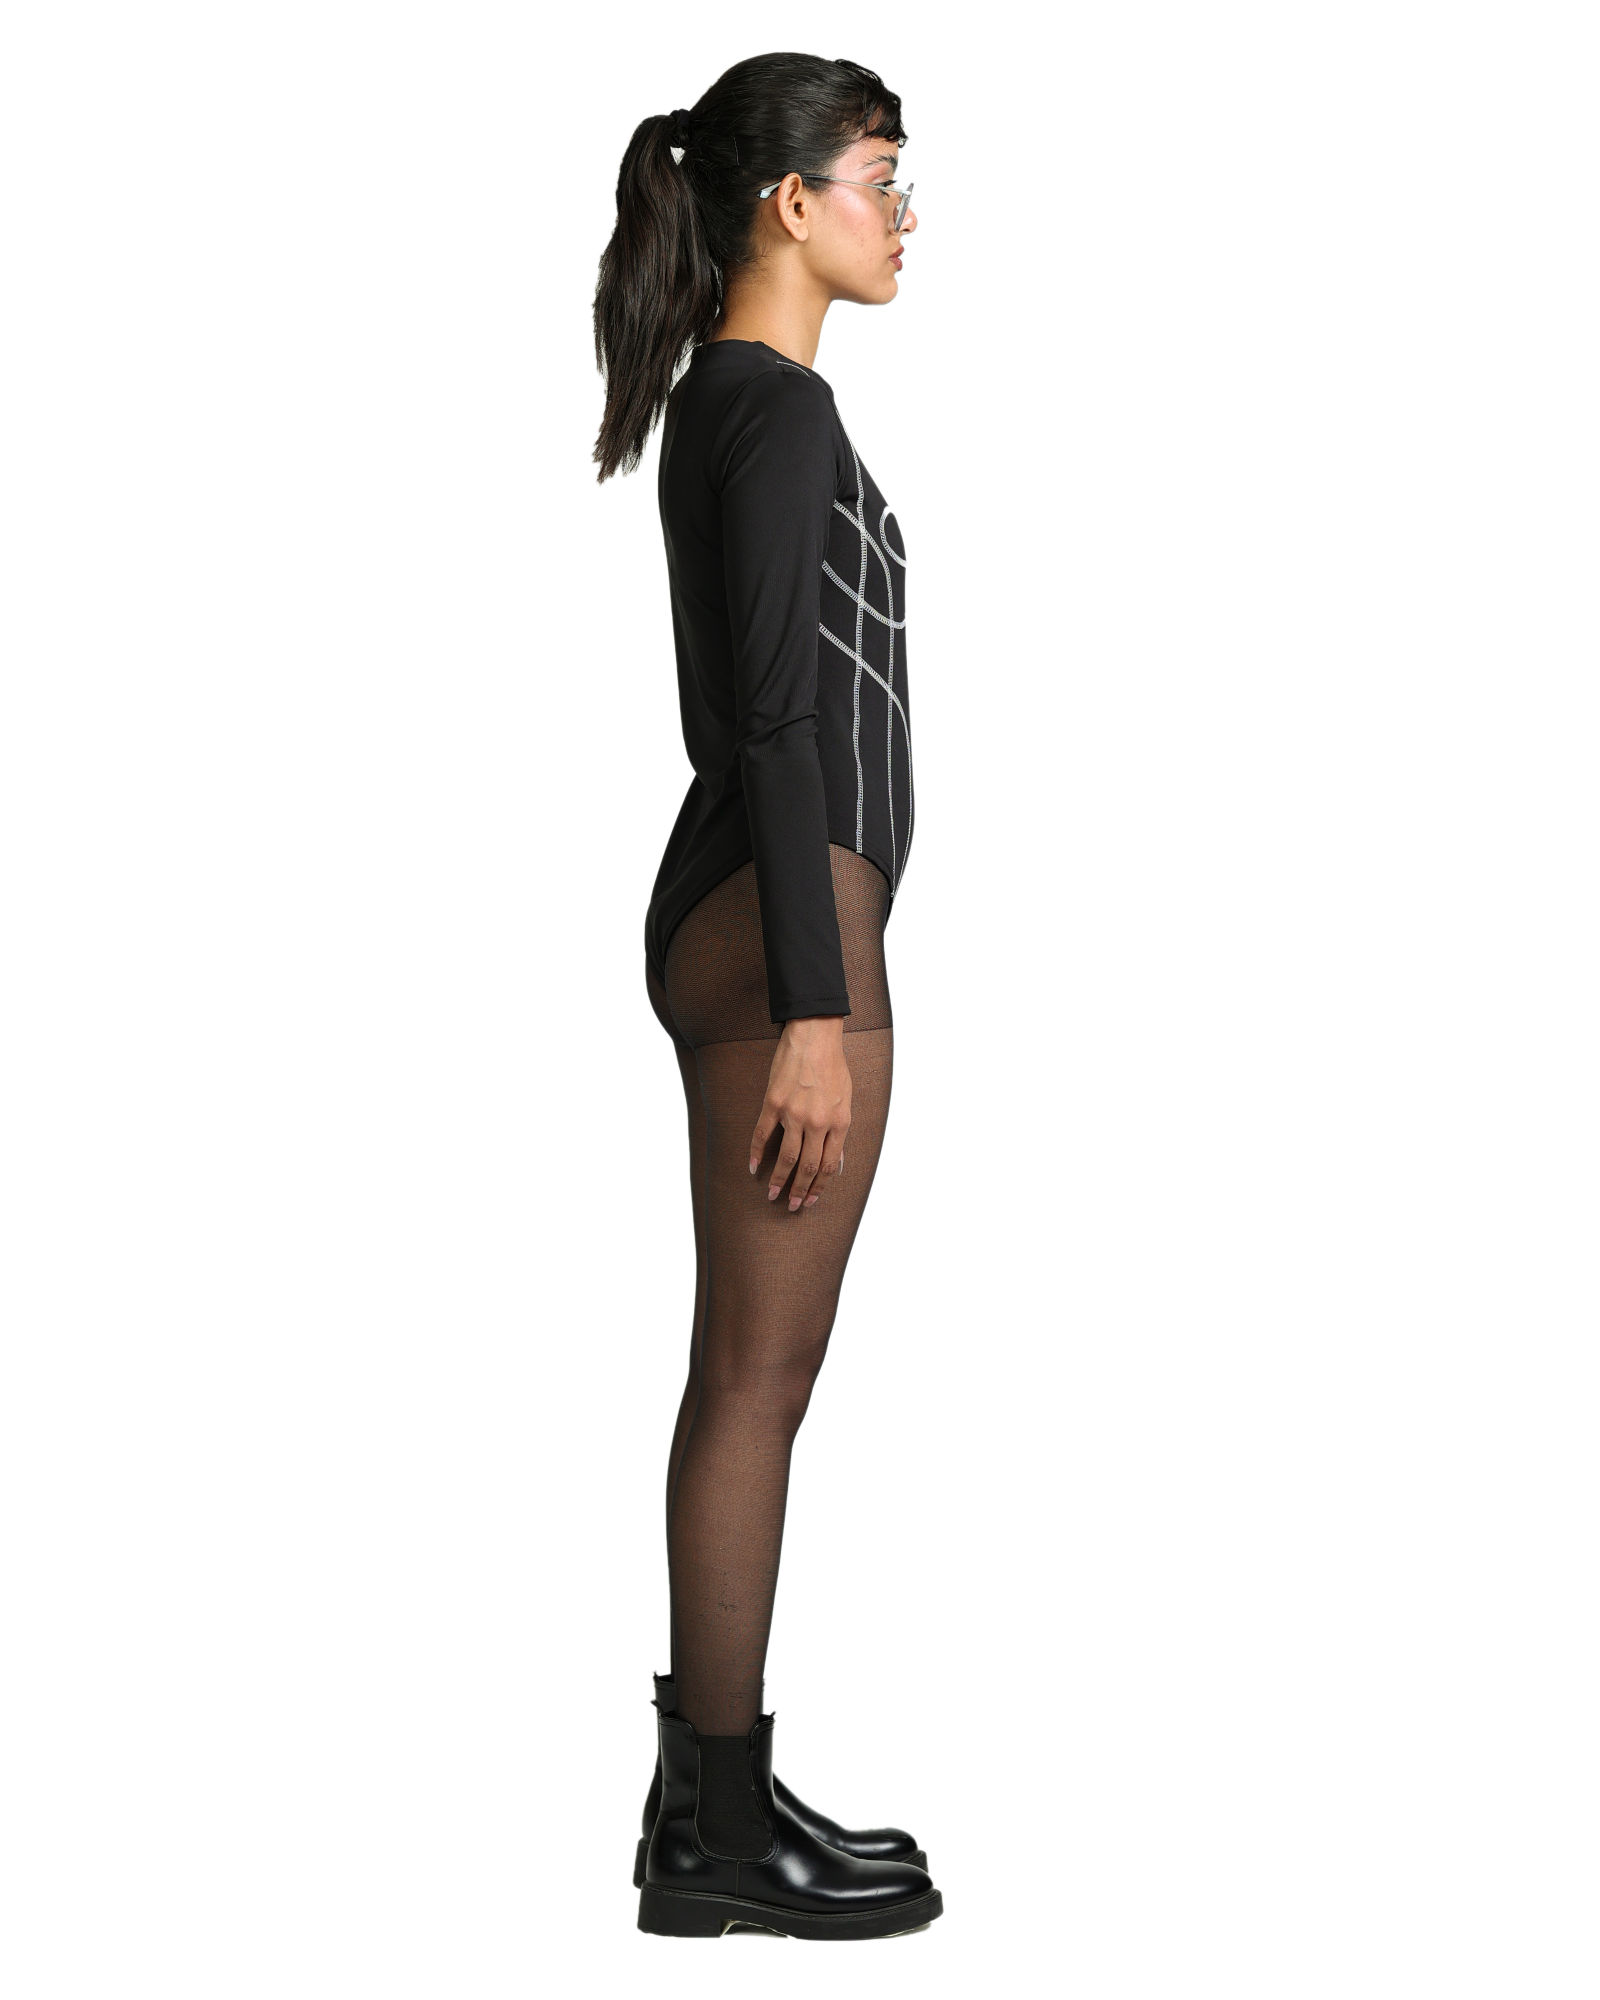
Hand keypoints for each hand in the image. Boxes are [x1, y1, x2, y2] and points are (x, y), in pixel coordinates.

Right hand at [748, 1017, 851, 1211]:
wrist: (814, 1036)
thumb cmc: (833, 1065)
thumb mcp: (847, 1099)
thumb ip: (840, 1130)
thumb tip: (835, 1159)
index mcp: (839, 1122)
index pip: (828, 1164)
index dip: (820, 1186)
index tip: (812, 1199)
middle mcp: (817, 1122)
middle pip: (807, 1166)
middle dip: (800, 1190)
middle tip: (792, 1206)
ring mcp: (794, 1113)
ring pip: (786, 1156)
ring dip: (778, 1179)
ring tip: (772, 1194)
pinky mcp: (773, 1103)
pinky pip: (762, 1134)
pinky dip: (756, 1153)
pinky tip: (753, 1167)